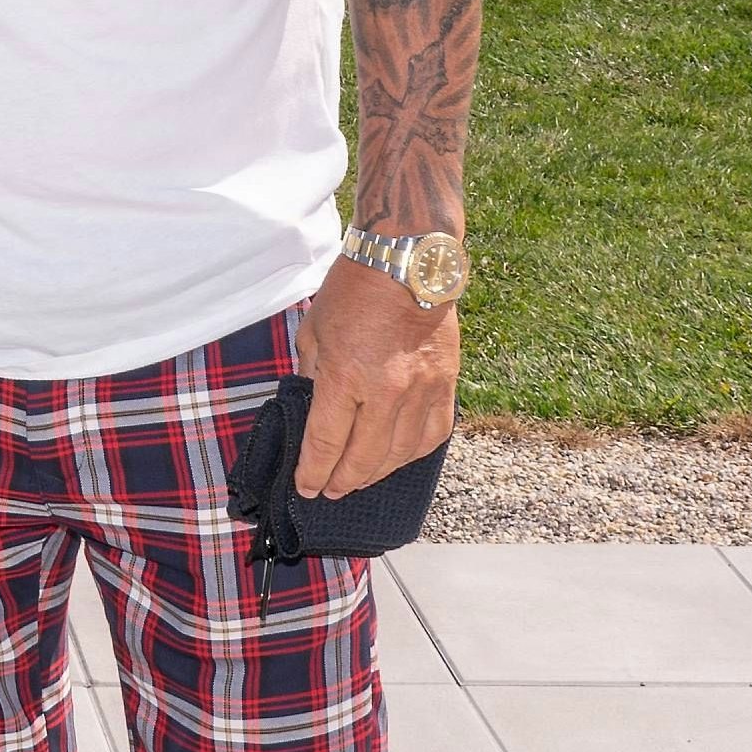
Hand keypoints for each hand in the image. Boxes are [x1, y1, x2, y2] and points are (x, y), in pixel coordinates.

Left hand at [294, 258, 458, 499]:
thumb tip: (314, 406)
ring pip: (401, 454)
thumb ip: (313, 374)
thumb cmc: (353, 290)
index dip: (313, 471)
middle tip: (330, 491)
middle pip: (364, 458)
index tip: (306, 486)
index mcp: (346, 377)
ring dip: (377, 473)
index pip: (326, 443)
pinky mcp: (446, 383)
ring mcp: (423, 390)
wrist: (408, 260)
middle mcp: (388, 392)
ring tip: (359, 479)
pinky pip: (434, 433)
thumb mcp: (314, 331)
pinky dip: (414, 452)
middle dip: (342, 481)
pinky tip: (399, 457)